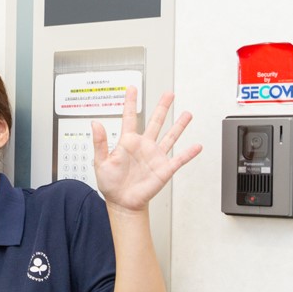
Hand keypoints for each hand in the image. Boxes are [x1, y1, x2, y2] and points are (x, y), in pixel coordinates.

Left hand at [93, 88, 201, 211]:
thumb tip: (95, 124)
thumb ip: (99, 143)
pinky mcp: (164, 169)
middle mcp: (143, 146)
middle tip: (168, 94)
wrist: (122, 202)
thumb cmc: (110, 183)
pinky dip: (188, 153)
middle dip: (162, 107)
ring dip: (179, 125)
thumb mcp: (100, 162)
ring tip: (187, 114)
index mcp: (127, 142)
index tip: (132, 88)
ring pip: (169, 136)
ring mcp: (155, 156)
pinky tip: (197, 146)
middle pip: (155, 122)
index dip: (130, 103)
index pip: (129, 118)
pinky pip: (179, 159)